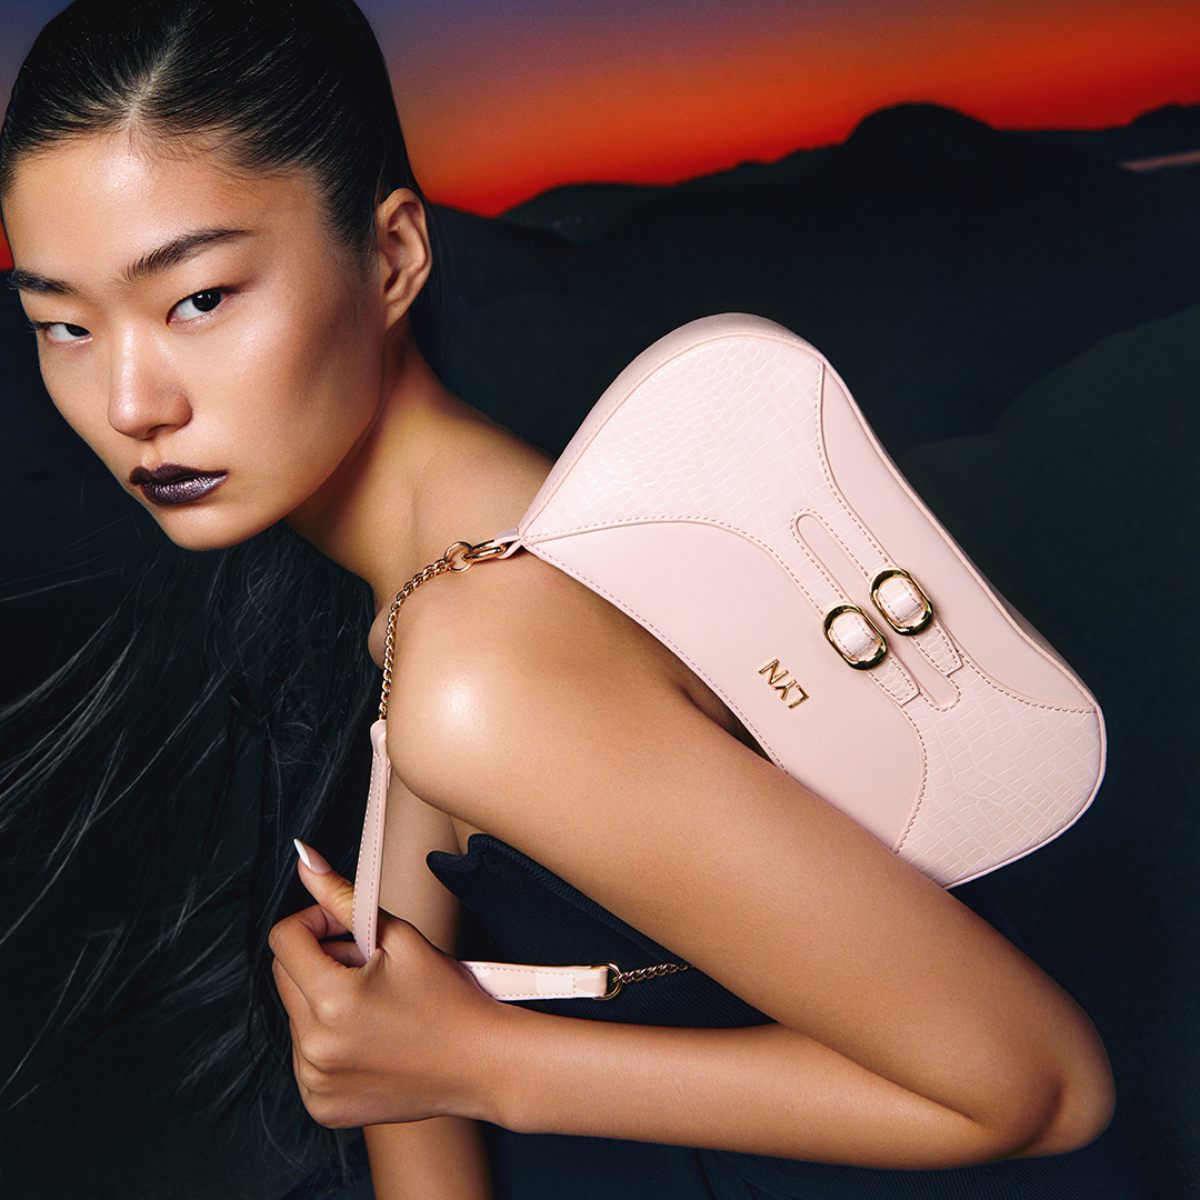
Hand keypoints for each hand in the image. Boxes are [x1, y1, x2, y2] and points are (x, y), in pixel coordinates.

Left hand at [269, 839, 504, 1128]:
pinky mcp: (322, 1106)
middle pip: (285, 977)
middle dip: (321, 961)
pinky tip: (370, 1040)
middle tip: (370, 967)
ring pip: (296, 1016)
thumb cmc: (448, 997)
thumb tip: (303, 855)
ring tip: (376, 1006)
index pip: (285, 940)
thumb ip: (345, 897)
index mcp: (333, 1002)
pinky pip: (305, 1056)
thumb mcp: (400, 938)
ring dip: (324, 1001)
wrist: (483, 1063)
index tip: (347, 928)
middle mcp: (315, 1049)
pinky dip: (328, 1041)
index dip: (315, 922)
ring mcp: (316, 1083)